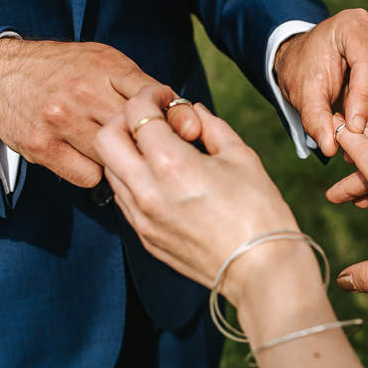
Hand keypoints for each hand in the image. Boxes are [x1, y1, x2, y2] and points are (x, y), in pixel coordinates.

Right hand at [0, 39, 200, 187]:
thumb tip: (183, 114)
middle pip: (137, 131)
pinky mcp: (42, 147)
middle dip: (152, 144)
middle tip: (158, 153)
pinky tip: (88, 160)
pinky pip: (88, 176)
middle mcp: (85, 93)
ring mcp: (62, 122)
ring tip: (118, 154)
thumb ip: (137, 84)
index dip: (176, 117)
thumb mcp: (101, 60)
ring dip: (121, 161)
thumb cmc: (60, 68)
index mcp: (105, 68)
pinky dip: (94, 173)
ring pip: (115, 158)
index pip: (154, 95)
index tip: (187, 131)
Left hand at [96, 87, 303, 305]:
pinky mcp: (145, 238)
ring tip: (158, 150)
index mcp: (172, 164)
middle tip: (151, 120)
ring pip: (110, 170)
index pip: (136, 114)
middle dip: (123, 120)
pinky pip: (124, 198)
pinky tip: (162, 179)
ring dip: (126, 151)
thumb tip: (192, 111)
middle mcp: (146, 191)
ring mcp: (141, 218)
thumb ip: (211, 127)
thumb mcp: (241, 156)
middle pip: (105, 139)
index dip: (148, 96)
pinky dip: (133, 179)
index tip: (164, 98)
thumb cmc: (259, 211)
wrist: (262, 270)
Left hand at [274, 9, 367, 156]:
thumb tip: (330, 148)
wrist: (304, 60)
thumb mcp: (303, 93)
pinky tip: (367, 131)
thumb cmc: (303, 69)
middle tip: (366, 138)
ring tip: (363, 140)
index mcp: (354, 25)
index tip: (356, 129)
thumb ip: (315, 118)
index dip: (365, 99)